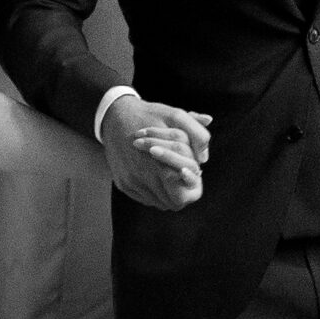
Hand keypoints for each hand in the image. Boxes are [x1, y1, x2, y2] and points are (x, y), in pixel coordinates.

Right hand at [102, 95, 210, 211]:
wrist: (114, 117)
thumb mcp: (175, 116)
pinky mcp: (123, 184)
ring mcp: (132, 182)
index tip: (191, 172)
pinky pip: (144, 199)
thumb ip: (196, 133)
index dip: (191, 185)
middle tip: (184, 178)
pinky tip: (156, 177)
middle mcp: (143, 175)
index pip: (183, 193)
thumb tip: (204, 157)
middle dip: (182, 192)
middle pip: (173, 202)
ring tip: (171, 178)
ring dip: (168, 194)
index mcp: (159, 160)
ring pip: (159, 203)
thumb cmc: (148, 115)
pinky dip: (153, 192)